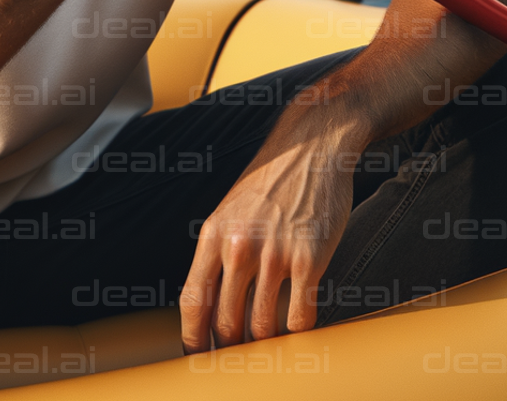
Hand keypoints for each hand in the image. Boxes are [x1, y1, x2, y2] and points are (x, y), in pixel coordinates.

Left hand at [179, 133, 357, 351]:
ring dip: (266, 345)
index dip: (193, 339)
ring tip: (270, 350)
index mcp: (213, 236)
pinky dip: (298, 333)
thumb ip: (218, 253)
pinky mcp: (310, 258)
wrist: (313, 147)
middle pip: (226, 321)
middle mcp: (239, 247)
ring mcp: (275, 253)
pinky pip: (300, 314)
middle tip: (239, 359)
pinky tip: (299, 332)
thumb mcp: (230, 211)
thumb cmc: (271, 181)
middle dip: (231, 348)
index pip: (193, 302)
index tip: (198, 357)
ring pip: (262, 325)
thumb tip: (210, 304)